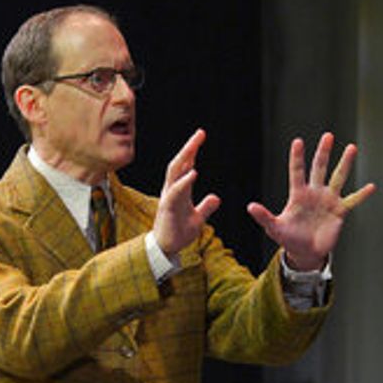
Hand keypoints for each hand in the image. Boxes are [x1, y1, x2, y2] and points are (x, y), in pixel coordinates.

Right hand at [153, 129, 220, 254]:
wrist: (166, 249)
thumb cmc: (178, 233)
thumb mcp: (198, 219)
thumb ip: (206, 207)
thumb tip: (216, 198)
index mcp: (180, 190)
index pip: (185, 165)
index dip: (192, 151)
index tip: (201, 136)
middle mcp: (172, 190)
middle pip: (179, 163)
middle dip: (189, 147)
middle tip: (200, 133)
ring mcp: (169, 198)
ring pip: (174, 173)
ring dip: (184, 158)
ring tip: (194, 146)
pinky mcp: (168, 208)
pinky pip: (176, 192)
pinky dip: (184, 182)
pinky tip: (193, 173)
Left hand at [247, 132, 374, 270]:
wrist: (305, 252)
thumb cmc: (288, 238)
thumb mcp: (274, 228)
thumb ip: (264, 217)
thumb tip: (250, 206)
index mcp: (298, 194)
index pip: (297, 171)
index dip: (297, 157)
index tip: (297, 141)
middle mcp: (315, 193)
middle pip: (320, 168)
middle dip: (323, 152)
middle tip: (328, 136)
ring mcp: (328, 200)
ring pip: (338, 178)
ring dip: (345, 163)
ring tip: (352, 147)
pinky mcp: (339, 212)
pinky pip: (352, 201)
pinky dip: (361, 195)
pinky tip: (371, 186)